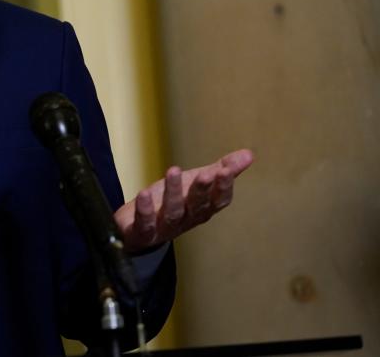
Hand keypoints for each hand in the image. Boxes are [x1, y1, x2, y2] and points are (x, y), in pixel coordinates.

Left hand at [114, 149, 252, 252]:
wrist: (137, 228)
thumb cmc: (172, 202)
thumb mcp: (196, 183)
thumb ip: (222, 170)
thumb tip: (249, 154)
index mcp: (202, 209)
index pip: (218, 200)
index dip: (223, 187)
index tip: (226, 170)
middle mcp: (186, 220)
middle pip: (196, 206)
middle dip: (202, 190)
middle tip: (205, 174)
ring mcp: (164, 227)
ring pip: (172, 212)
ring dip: (173, 192)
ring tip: (173, 170)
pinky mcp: (142, 232)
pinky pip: (145, 223)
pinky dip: (145, 210)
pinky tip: (144, 194)